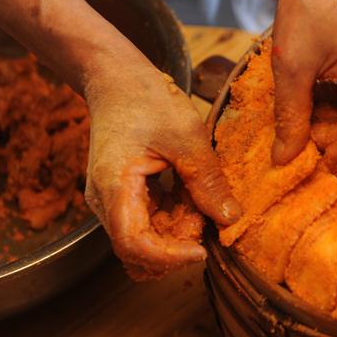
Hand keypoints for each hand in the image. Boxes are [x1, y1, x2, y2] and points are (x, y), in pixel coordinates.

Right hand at [83, 63, 241, 277]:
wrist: (118, 80)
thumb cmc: (147, 100)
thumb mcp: (187, 137)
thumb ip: (207, 180)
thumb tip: (231, 218)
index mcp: (114, 186)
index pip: (133, 244)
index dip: (168, 257)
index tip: (201, 250)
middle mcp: (106, 201)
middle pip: (137, 250)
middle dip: (175, 245)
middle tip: (205, 218)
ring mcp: (113, 201)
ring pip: (144, 239)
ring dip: (176, 232)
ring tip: (200, 200)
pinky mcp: (124, 197)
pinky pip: (148, 222)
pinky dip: (173, 217)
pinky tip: (190, 194)